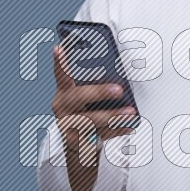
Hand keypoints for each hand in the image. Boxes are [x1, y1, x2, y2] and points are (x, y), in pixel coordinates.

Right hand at [51, 45, 136, 170]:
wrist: (77, 141)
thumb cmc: (85, 111)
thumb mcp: (83, 97)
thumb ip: (93, 86)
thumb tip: (120, 74)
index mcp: (64, 92)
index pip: (61, 74)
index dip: (59, 62)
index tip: (58, 49)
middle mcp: (62, 107)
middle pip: (80, 97)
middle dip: (100, 92)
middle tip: (119, 90)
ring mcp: (67, 125)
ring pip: (91, 119)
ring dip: (114, 116)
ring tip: (130, 112)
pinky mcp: (76, 141)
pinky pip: (99, 135)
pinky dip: (116, 130)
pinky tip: (129, 126)